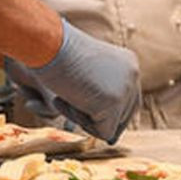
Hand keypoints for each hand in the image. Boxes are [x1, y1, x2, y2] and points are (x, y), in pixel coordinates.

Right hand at [5, 20, 139, 142]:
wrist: (47, 44)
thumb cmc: (55, 54)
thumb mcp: (84, 71)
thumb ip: (99, 91)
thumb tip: (110, 136)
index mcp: (128, 64)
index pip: (128, 100)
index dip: (106, 112)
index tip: (83, 111)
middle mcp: (133, 75)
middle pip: (125, 115)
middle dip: (98, 118)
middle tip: (68, 103)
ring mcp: (126, 89)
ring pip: (112, 126)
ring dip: (84, 119)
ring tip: (63, 96)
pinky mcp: (114, 102)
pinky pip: (103, 132)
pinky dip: (80, 123)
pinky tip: (64, 99)